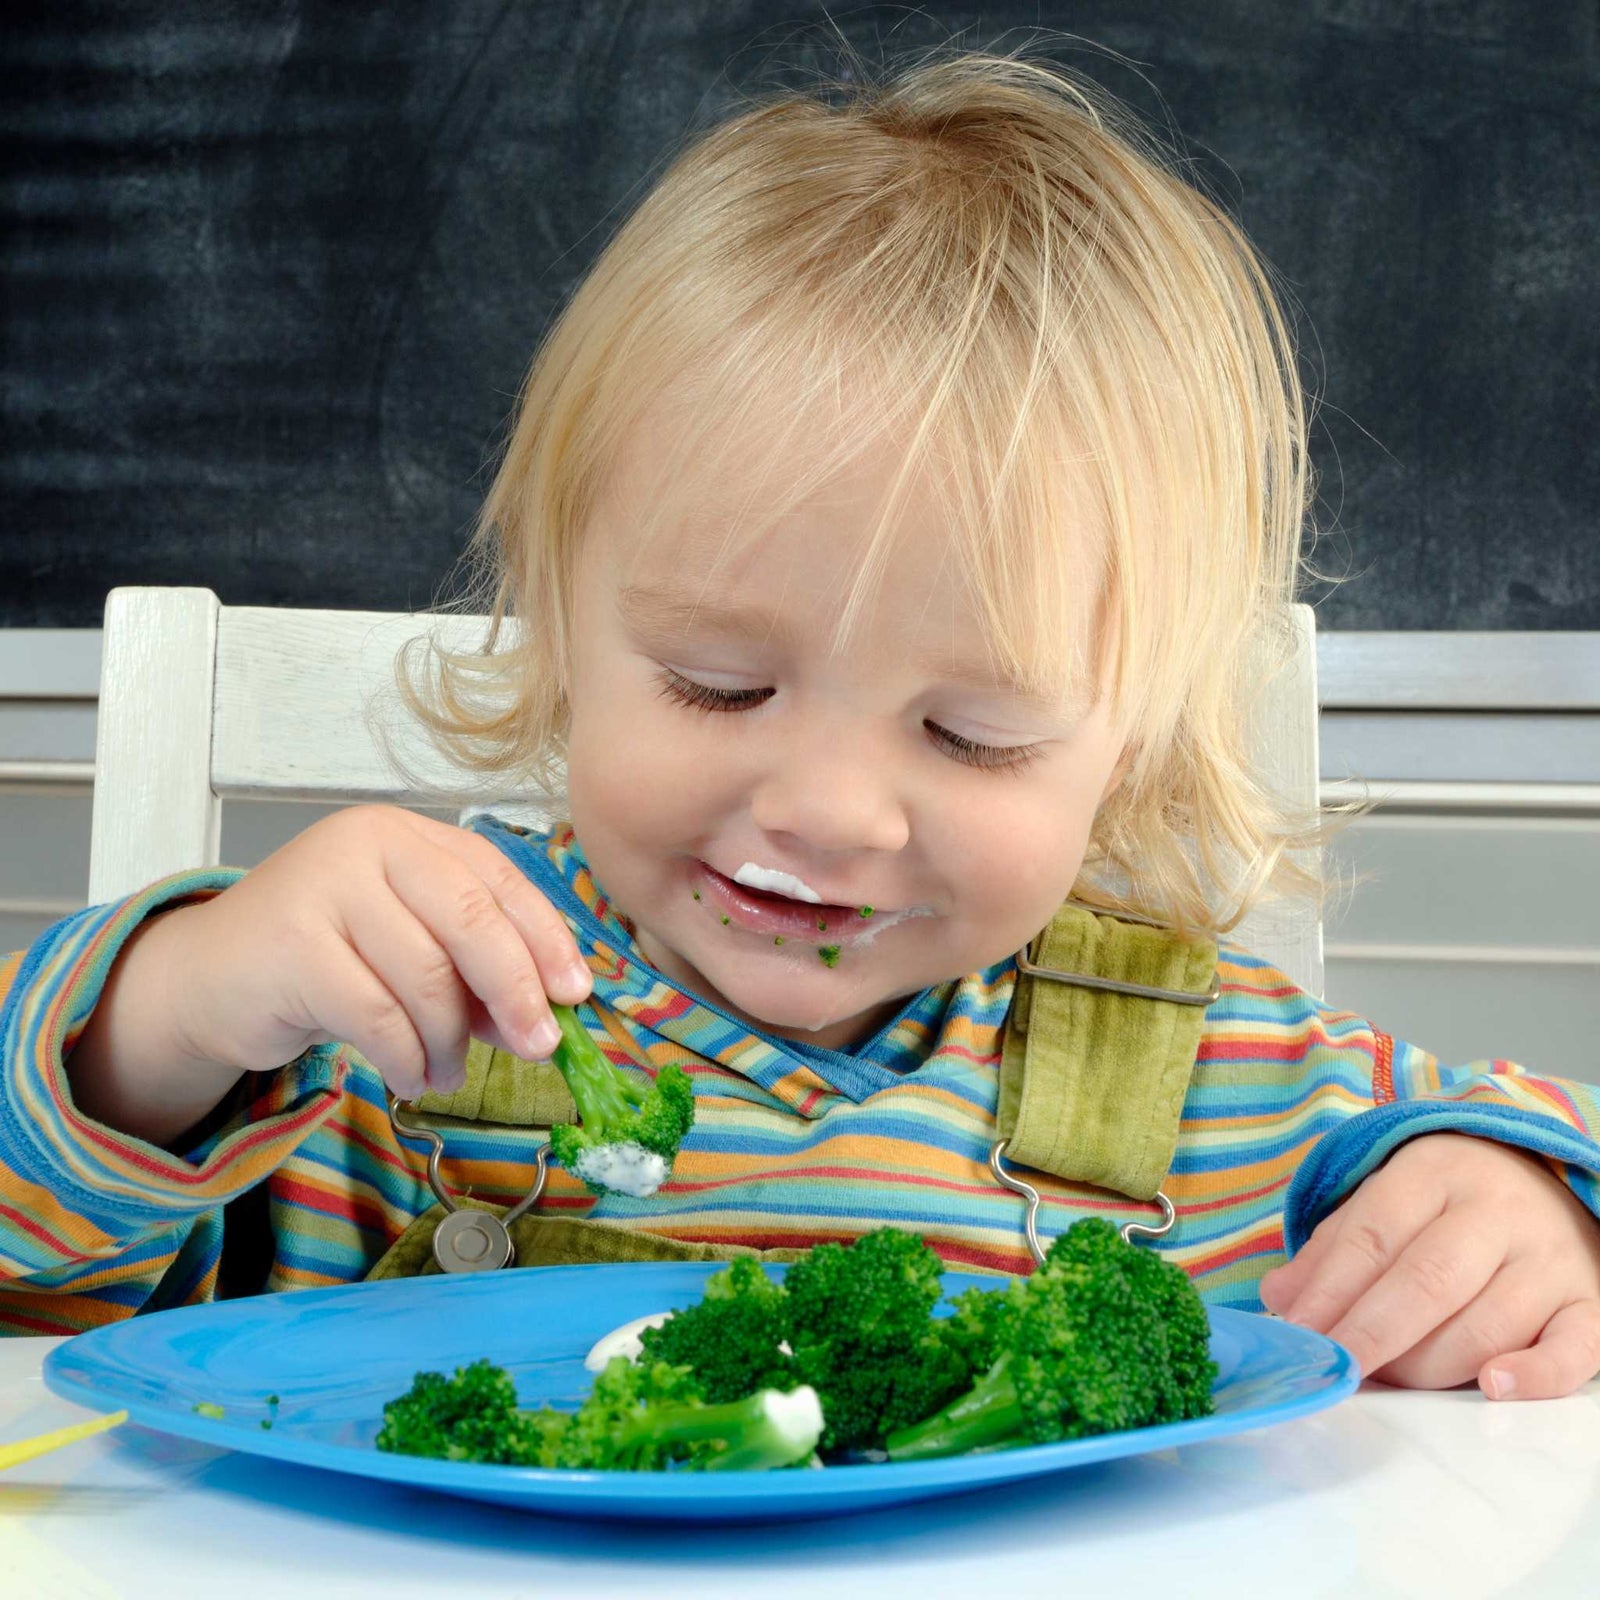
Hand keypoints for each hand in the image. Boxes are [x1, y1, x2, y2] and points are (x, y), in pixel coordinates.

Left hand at [1259, 1132, 1599, 1399]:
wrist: (1548, 1177)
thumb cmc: (1446, 1203)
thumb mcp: (1385, 1201)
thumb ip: (1334, 1250)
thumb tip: (1280, 1300)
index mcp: (1434, 1173)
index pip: (1375, 1234)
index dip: (1330, 1290)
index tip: (1297, 1334)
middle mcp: (1497, 1211)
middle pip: (1429, 1279)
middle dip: (1373, 1332)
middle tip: (1334, 1368)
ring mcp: (1549, 1258)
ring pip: (1488, 1323)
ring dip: (1428, 1364)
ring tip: (1386, 1379)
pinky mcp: (1591, 1303)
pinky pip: (1573, 1349)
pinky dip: (1534, 1374)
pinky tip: (1491, 1385)